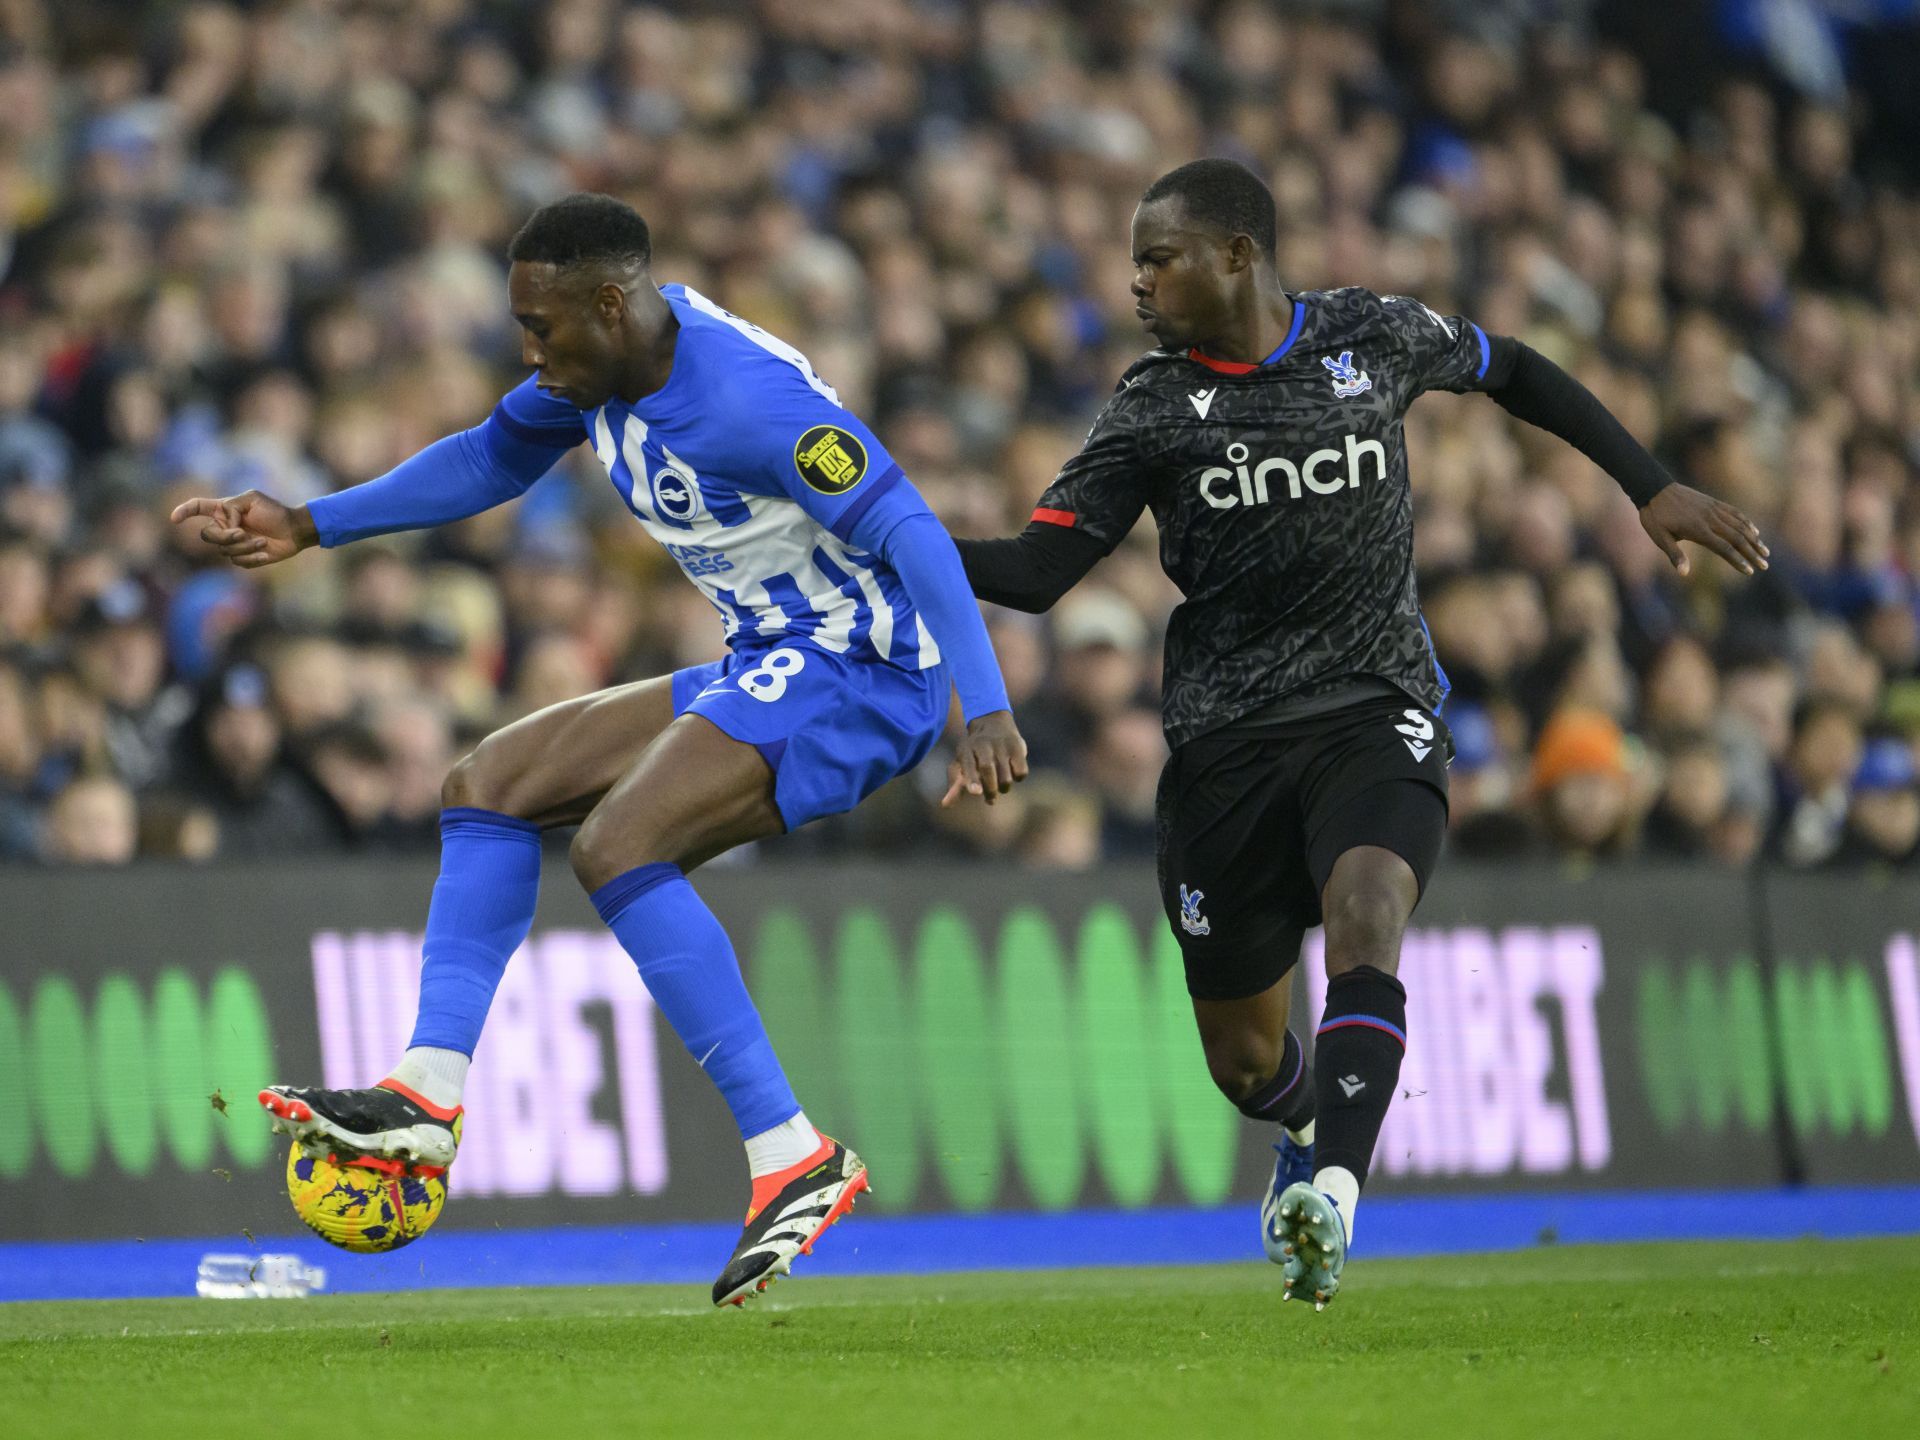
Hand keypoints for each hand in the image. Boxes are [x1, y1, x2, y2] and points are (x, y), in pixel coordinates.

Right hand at [169, 490, 316, 568]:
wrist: (294, 531)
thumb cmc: (275, 512)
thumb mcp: (252, 499)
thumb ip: (232, 507)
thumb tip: (225, 525)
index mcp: (224, 510)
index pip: (198, 508)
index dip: (184, 511)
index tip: (174, 518)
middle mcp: (225, 527)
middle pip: (207, 535)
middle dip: (224, 536)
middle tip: (243, 533)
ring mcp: (233, 544)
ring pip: (224, 550)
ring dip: (245, 546)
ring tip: (262, 541)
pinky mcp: (243, 558)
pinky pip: (237, 562)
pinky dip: (252, 557)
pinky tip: (265, 553)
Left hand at [942, 709, 1029, 806]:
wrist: (992, 721)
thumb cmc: (974, 751)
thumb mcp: (962, 763)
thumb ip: (955, 785)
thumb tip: (945, 805)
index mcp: (966, 749)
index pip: (968, 765)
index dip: (971, 779)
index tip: (976, 792)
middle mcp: (983, 745)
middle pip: (987, 770)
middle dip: (990, 789)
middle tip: (990, 799)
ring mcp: (1001, 745)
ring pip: (1005, 777)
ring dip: (1003, 788)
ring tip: (1001, 786)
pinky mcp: (1018, 747)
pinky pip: (1021, 772)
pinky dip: (1018, 777)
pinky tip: (1012, 773)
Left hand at [1639, 484, 1768, 577]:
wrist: (1654, 488)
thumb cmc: (1655, 516)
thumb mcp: (1659, 538)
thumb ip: (1675, 554)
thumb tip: (1684, 573)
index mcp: (1698, 530)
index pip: (1724, 548)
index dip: (1738, 560)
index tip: (1749, 571)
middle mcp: (1710, 519)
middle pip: (1737, 538)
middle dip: (1752, 553)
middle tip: (1765, 565)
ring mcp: (1714, 509)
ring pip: (1740, 525)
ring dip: (1754, 539)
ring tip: (1765, 551)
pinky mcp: (1713, 502)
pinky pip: (1735, 512)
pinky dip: (1747, 522)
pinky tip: (1754, 531)